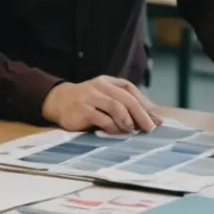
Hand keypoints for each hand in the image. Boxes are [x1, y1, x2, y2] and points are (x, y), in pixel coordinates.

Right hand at [41, 76, 156, 133]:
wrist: (57, 102)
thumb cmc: (87, 102)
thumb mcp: (104, 97)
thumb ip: (124, 104)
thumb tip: (151, 120)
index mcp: (107, 82)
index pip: (130, 89)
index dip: (144, 104)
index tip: (155, 120)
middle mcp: (99, 86)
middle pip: (126, 99)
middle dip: (141, 115)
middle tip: (150, 129)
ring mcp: (90, 97)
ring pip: (116, 107)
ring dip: (127, 121)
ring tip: (131, 130)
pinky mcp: (82, 110)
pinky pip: (103, 119)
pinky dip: (113, 127)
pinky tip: (116, 132)